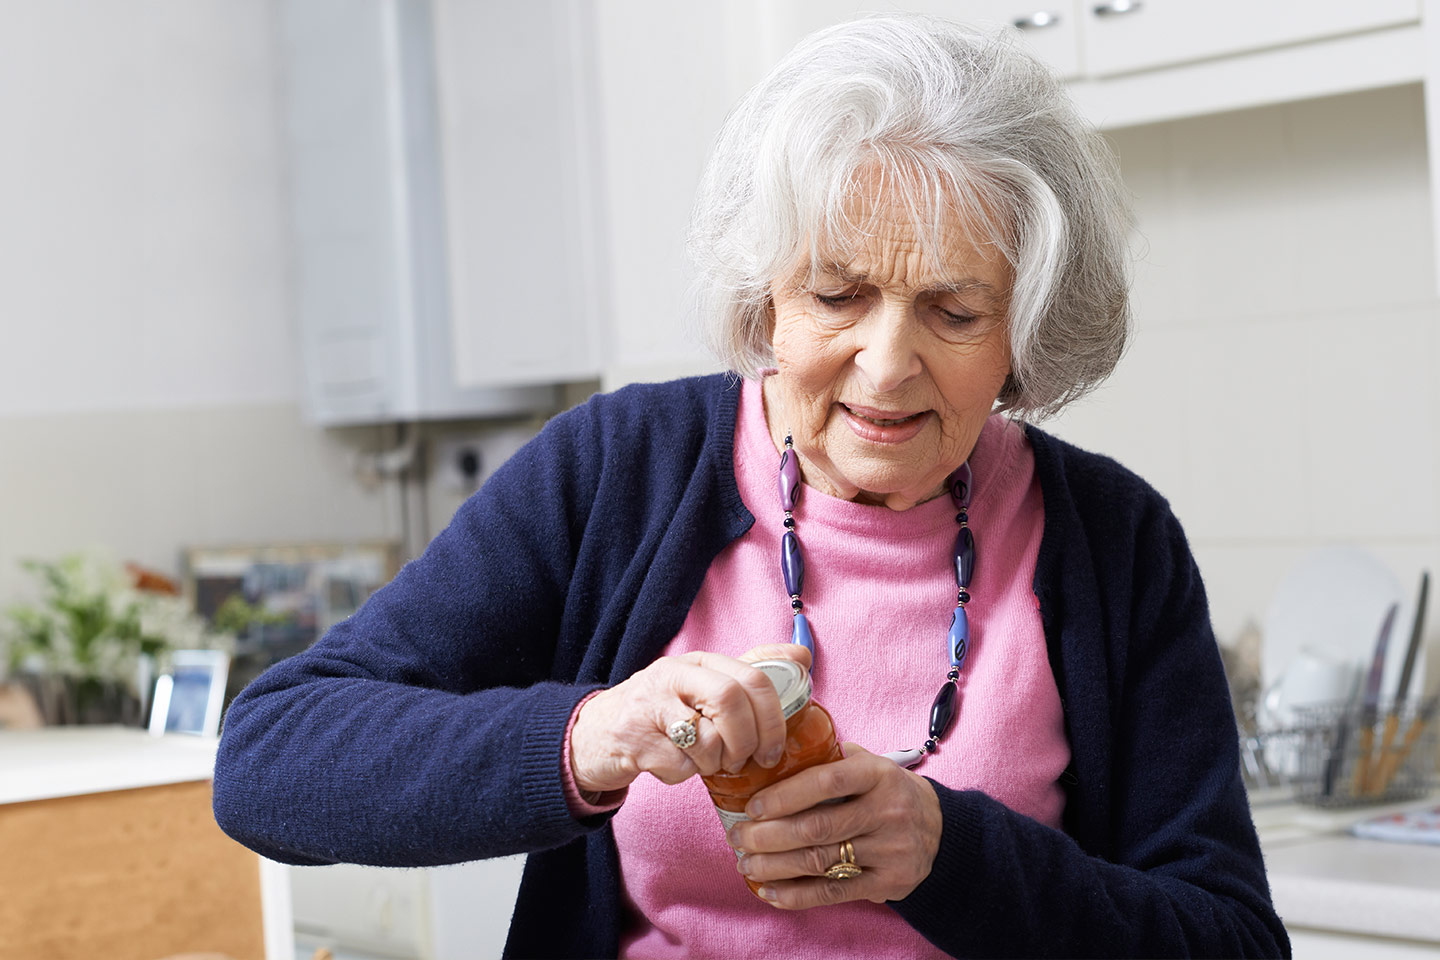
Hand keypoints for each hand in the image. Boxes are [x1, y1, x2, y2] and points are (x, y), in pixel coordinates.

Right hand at [569, 644, 811, 792]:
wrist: (593, 735)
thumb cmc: (660, 712)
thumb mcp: (702, 685)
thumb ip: (749, 671)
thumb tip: (802, 655)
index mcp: (697, 662)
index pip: (752, 677)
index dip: (774, 718)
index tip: (774, 748)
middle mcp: (672, 676)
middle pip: (731, 701)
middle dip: (748, 740)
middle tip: (746, 761)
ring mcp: (650, 707)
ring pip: (708, 740)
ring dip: (716, 763)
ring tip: (705, 762)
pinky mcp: (634, 741)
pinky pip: (680, 767)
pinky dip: (686, 775)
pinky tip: (675, 766)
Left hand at [727, 742, 941, 907]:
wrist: (940, 830)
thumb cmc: (888, 792)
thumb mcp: (871, 764)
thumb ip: (831, 758)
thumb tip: (775, 755)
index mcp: (878, 774)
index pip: (827, 781)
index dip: (784, 795)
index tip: (751, 806)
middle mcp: (887, 811)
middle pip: (817, 827)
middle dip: (768, 836)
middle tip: (738, 838)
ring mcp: (890, 849)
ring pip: (820, 861)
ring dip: (774, 866)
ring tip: (746, 864)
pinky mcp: (889, 882)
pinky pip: (834, 892)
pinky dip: (797, 894)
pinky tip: (770, 891)